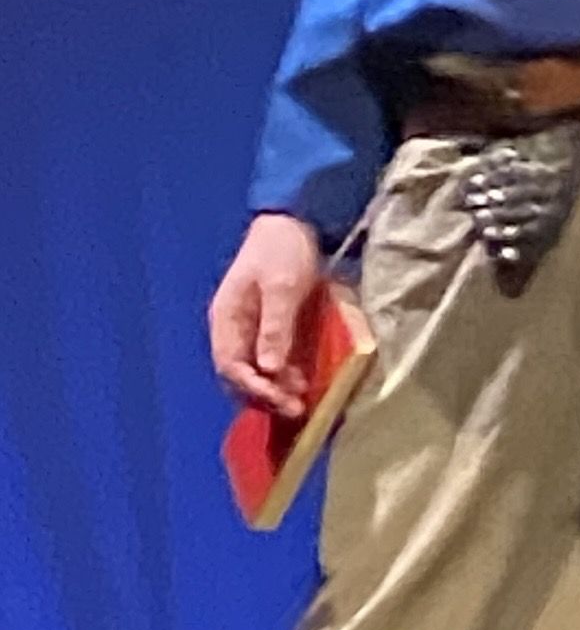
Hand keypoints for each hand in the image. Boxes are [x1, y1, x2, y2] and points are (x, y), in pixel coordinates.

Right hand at [208, 214, 322, 416]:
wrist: (293, 221)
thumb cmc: (283, 250)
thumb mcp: (281, 288)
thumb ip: (274, 327)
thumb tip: (270, 369)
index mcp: (227, 318)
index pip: (230, 365)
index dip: (253, 387)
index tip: (280, 398)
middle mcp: (233, 328)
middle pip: (239, 375)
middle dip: (265, 395)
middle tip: (295, 408)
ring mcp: (250, 329)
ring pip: (255, 371)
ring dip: (275, 389)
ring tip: (301, 399)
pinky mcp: (268, 327)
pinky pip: (270, 360)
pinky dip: (283, 376)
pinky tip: (302, 382)